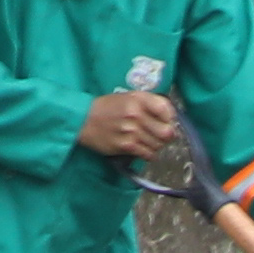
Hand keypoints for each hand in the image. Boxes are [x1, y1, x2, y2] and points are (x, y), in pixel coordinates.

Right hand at [72, 85, 189, 171]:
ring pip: (158, 145)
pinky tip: (141, 149)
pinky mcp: (125, 146)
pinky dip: (148, 154)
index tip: (166, 122)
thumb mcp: (128, 97)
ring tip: (146, 141)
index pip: (168, 110)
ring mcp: (131, 131)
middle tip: (160, 135)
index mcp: (139, 99)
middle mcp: (136, 114)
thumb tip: (170, 117)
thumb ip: (148, 104)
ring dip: (156, 146)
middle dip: (167, 136)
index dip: (170, 119)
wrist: (83, 119)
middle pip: (167, 132)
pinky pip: (148, 155)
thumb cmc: (107, 108)